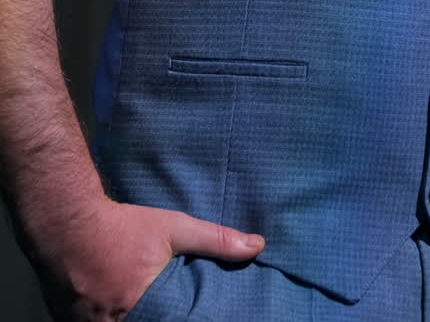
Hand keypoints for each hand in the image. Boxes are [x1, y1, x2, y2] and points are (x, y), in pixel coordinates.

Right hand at [34, 197, 264, 320]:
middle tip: (165, 310)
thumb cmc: (122, 227)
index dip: (179, 320)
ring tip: (141, 309)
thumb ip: (215, 240)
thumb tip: (258, 246)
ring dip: (131, 321)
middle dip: (157, 319)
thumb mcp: (172, 228)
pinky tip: (117, 312)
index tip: (184, 315)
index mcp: (140, 311)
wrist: (67, 222)